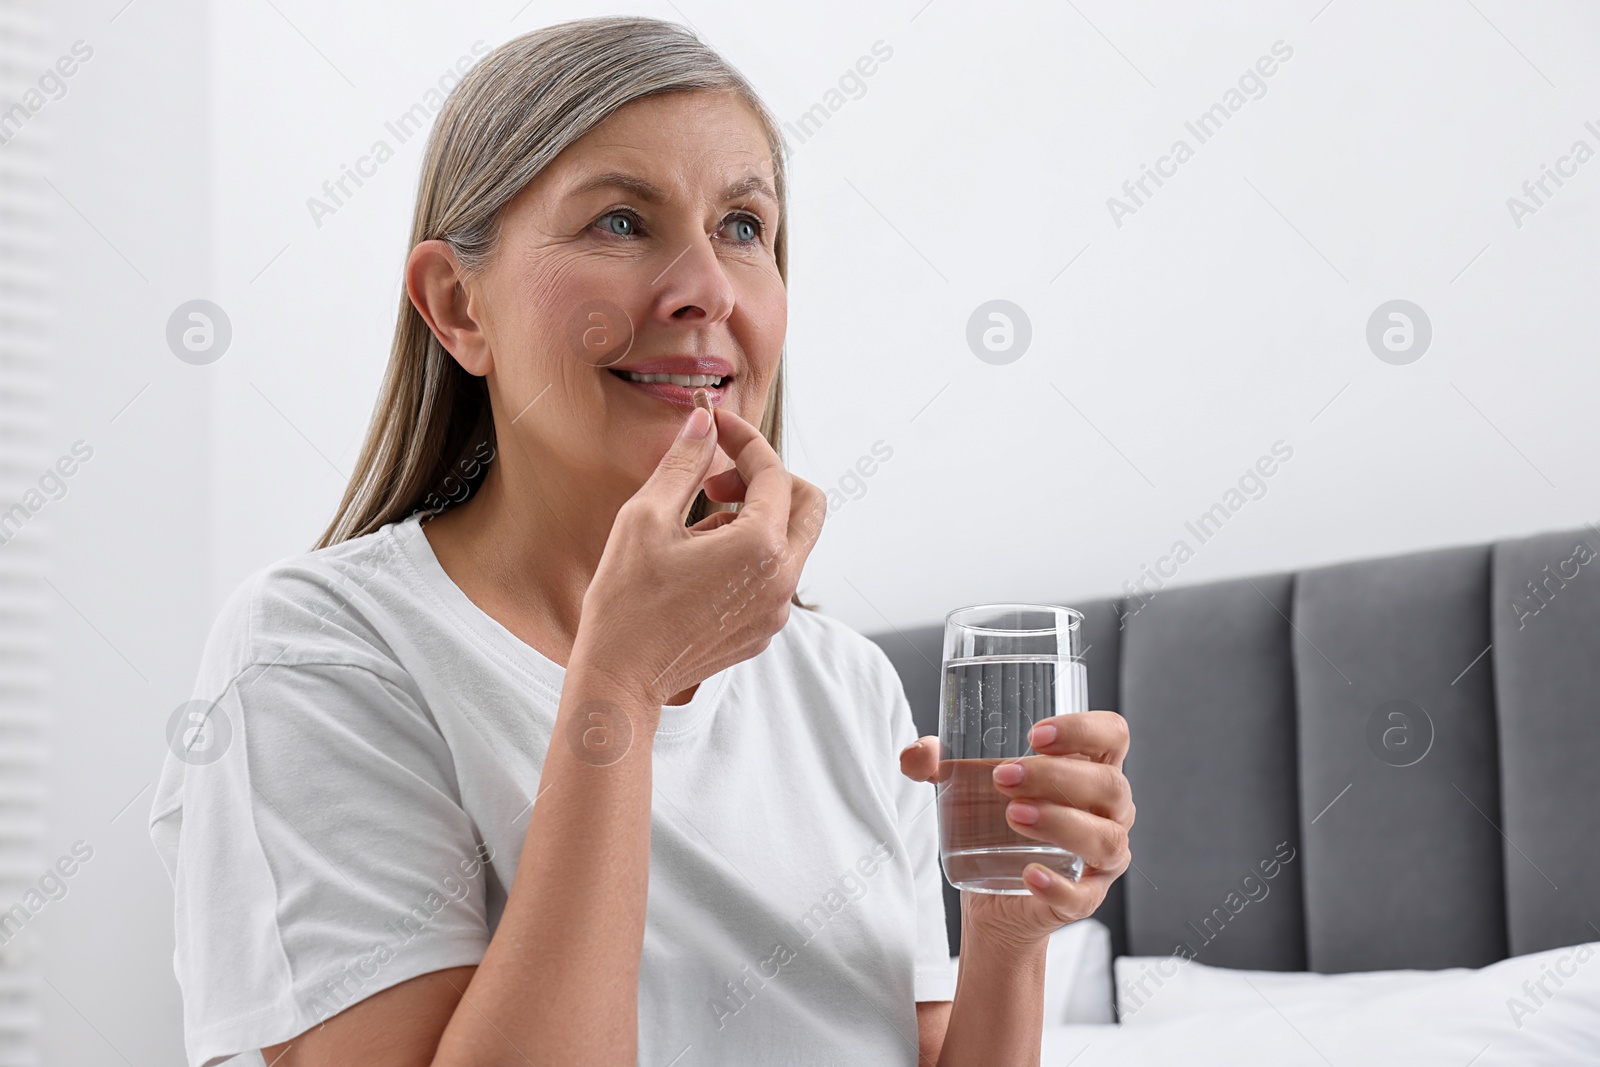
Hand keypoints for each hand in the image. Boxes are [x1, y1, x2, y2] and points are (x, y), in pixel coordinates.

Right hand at [573, 404, 826, 706]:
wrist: (620, 678)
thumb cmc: (627, 600)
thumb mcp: (646, 517)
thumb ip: (684, 463)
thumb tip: (704, 423)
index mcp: (761, 547)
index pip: (772, 472)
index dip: (744, 439)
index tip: (714, 426)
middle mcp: (782, 580)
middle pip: (808, 504)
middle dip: (767, 479)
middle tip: (717, 481)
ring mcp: (777, 610)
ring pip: (790, 541)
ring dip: (754, 517)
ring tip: (694, 526)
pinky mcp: (763, 629)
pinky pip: (773, 574)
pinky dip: (748, 553)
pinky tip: (698, 560)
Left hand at [900, 712, 1133, 951]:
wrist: (993, 897)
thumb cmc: (993, 823)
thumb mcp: (967, 786)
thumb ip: (938, 765)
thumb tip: (912, 757)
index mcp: (1092, 769)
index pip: (1112, 735)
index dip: (1084, 728)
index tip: (1035, 735)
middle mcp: (1110, 811)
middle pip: (1110, 784)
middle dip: (1056, 776)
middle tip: (1003, 778)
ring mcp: (1103, 858)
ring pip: (1106, 838)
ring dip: (1061, 822)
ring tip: (1012, 815)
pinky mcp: (1085, 899)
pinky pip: (1084, 895)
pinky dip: (1057, 884)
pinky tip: (1029, 874)